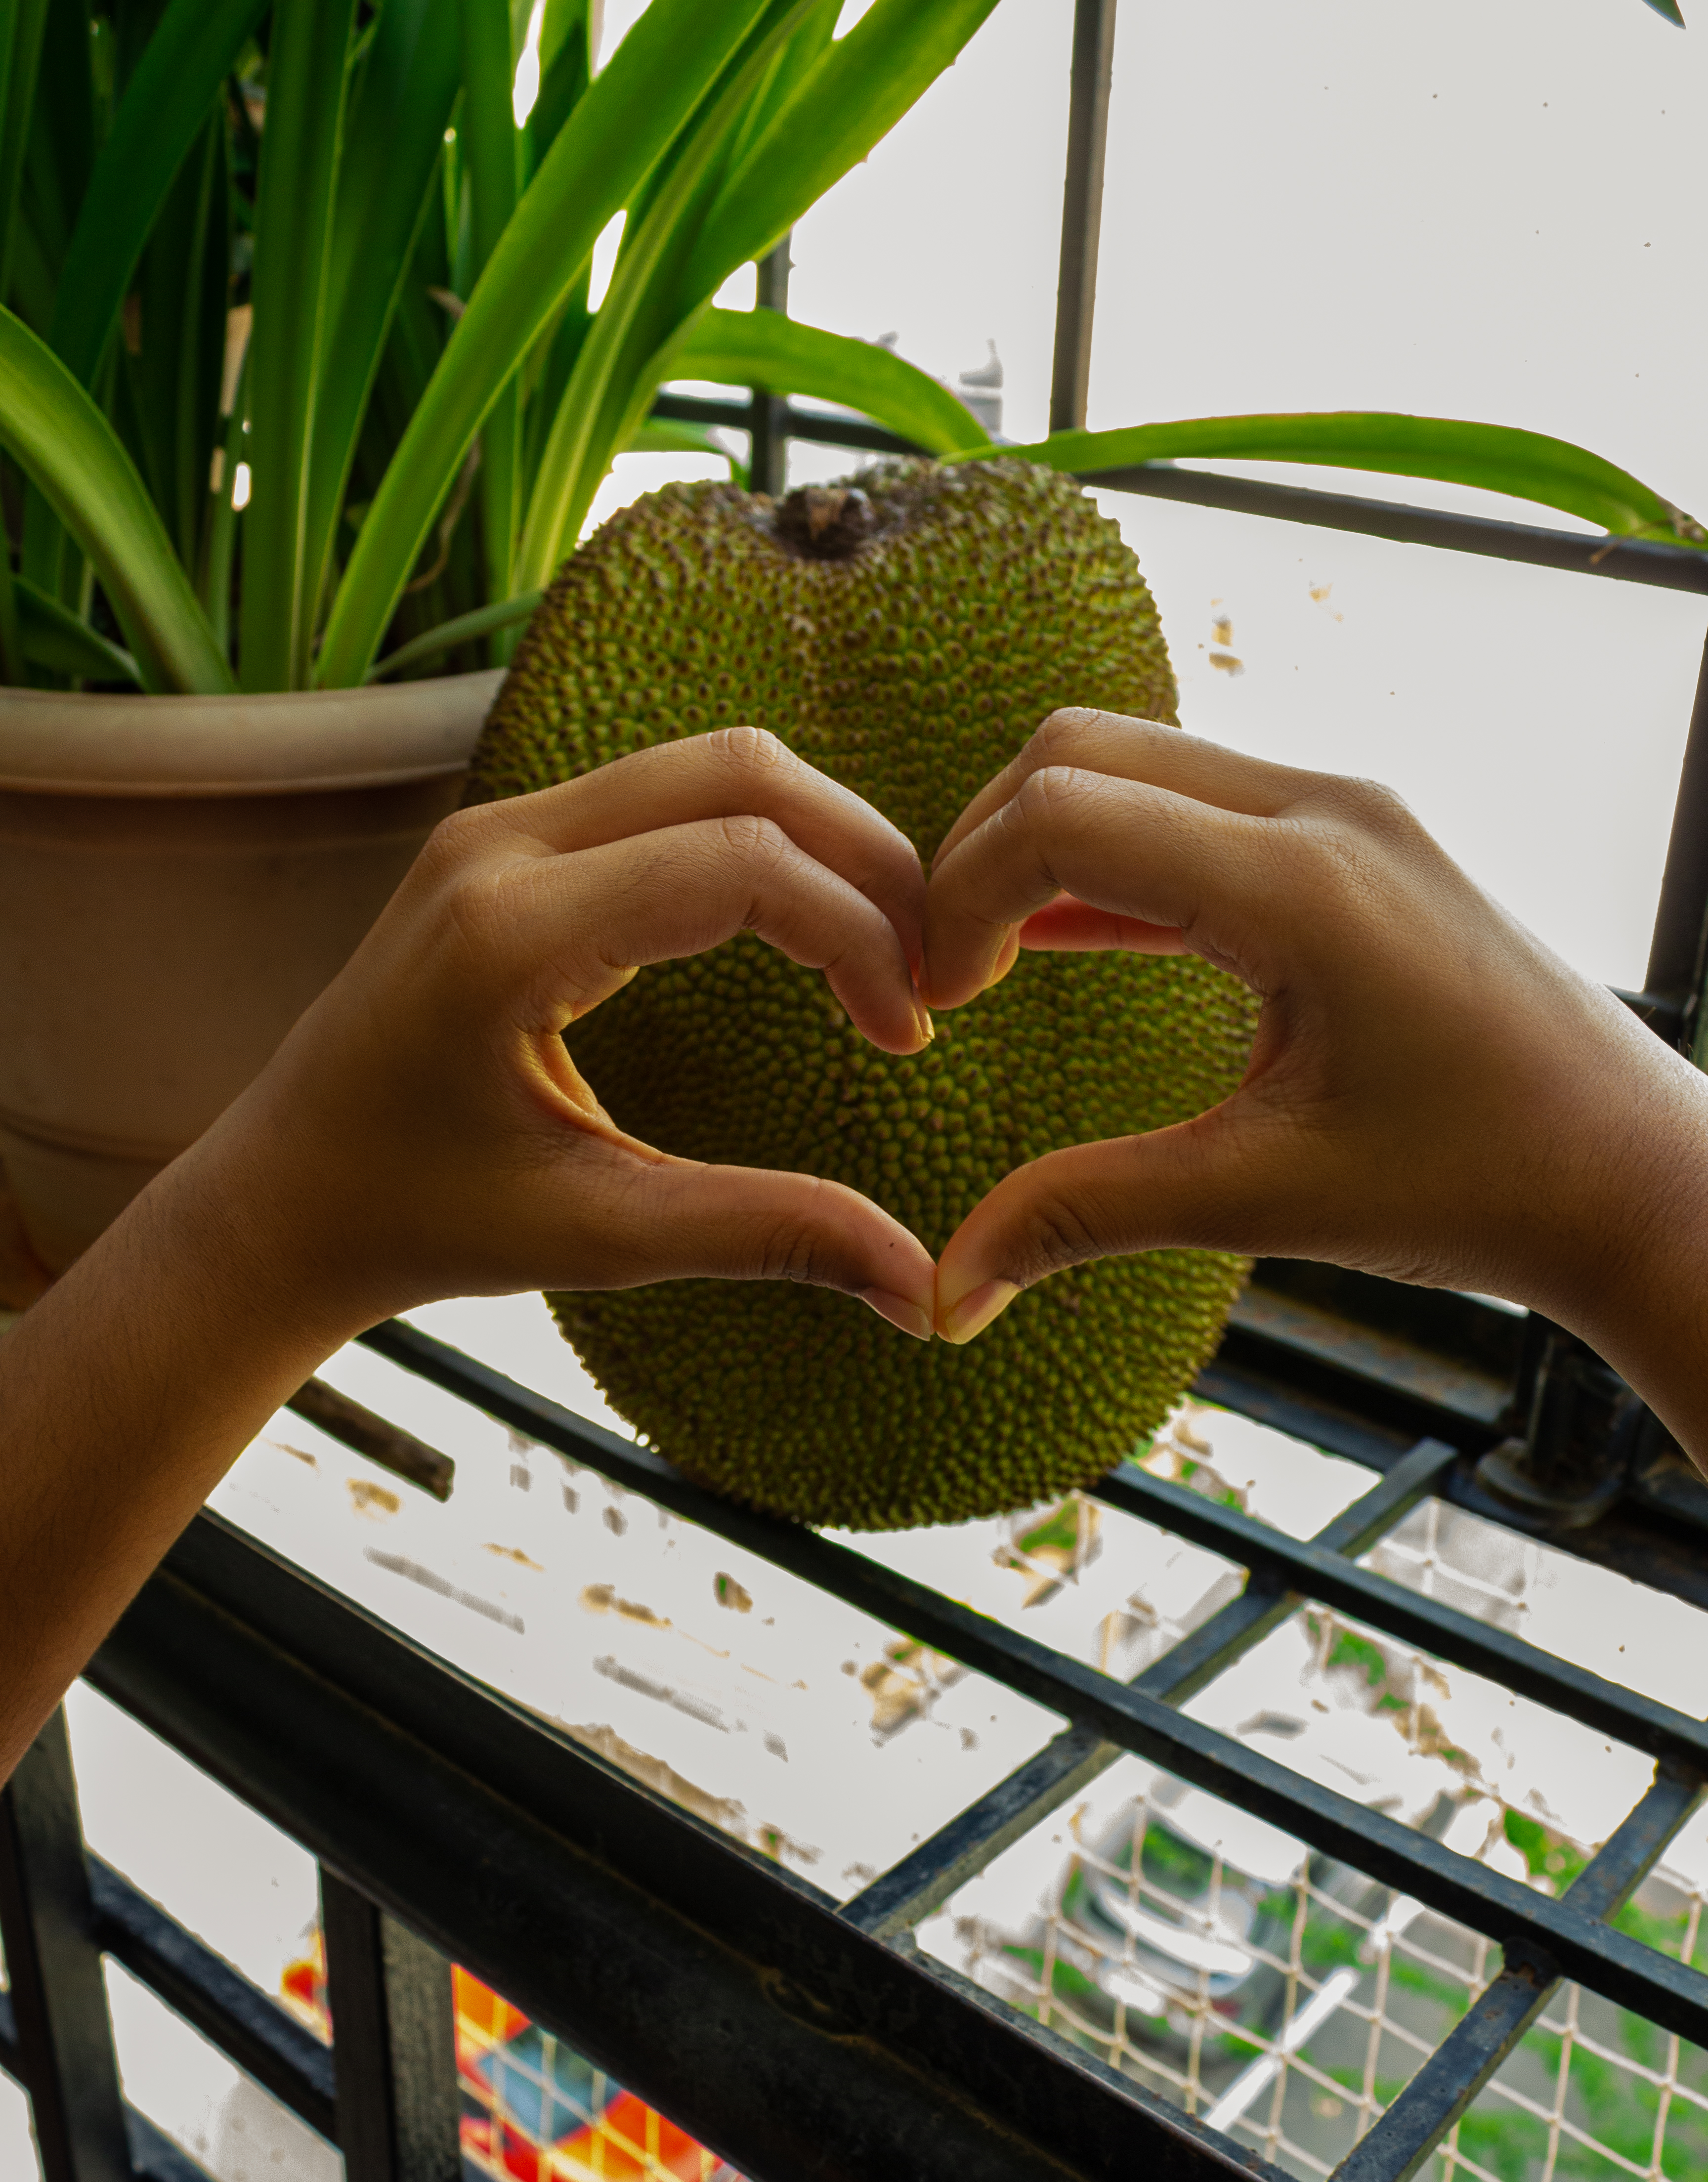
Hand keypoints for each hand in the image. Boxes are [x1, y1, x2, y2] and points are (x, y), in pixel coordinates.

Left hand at [0, 727, 938, 1781]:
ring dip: (821, 842)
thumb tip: (924, 1289)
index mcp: (510, 935)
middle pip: (742, 771)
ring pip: (713, 765)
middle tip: (931, 969)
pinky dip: (762, 841)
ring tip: (884, 951)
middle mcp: (500, 846)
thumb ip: (761, 1235)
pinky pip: (669, 792)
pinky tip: (806, 929)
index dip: (859, 936)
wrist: (284, 1199)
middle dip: (865, 858)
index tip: (910, 1037)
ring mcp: (500, 826)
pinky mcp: (512, 839)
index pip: (741, 864)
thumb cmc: (420, 1223)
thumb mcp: (596, 1238)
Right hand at [921, 709, 1707, 1469]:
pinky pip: (1193, 814)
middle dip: (978, 850)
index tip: (934, 1001)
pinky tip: (1054, 943)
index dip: (961, 894)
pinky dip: (1108, 863)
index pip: (1064, 812)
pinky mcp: (1351, 847)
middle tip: (941, 977)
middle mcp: (1323, 811)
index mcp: (1302, 882)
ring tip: (983, 965)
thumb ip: (1085, 1217)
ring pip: (1134, 767)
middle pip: (1081, 752)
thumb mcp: (1262, 1200)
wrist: (1632, 1179)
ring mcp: (1344, 816)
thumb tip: (944, 1297)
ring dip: (1038, 848)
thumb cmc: (1478, 1186)